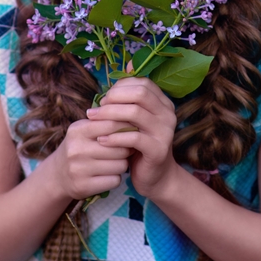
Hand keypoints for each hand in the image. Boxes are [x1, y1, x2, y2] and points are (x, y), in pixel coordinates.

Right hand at [48, 117, 132, 201]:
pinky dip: (116, 178)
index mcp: (78, 130)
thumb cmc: (79, 147)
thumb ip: (105, 123)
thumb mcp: (85, 130)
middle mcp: (76, 149)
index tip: (132, 131)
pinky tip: (108, 175)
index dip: (127, 128)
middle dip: (127, 149)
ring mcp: (79, 169)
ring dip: (123, 164)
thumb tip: (134, 121)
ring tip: (116, 162)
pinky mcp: (84, 186)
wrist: (58, 175)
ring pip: (120, 165)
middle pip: (120, 147)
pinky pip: (115, 180)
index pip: (112, 125)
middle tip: (125, 150)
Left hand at [87, 77, 177, 198]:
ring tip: (93, 121)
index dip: (121, 87)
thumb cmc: (139, 147)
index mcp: (163, 104)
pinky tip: (101, 140)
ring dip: (110, 114)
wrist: (156, 177)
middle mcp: (168, 114)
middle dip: (114, 98)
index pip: (142, 83)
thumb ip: (126, 105)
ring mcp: (165, 131)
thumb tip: (107, 90)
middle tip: (97, 108)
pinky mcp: (158, 149)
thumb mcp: (134, 123)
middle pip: (140, 93)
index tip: (105, 98)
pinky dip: (114, 137)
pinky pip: (133, 138)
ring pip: (135, 112)